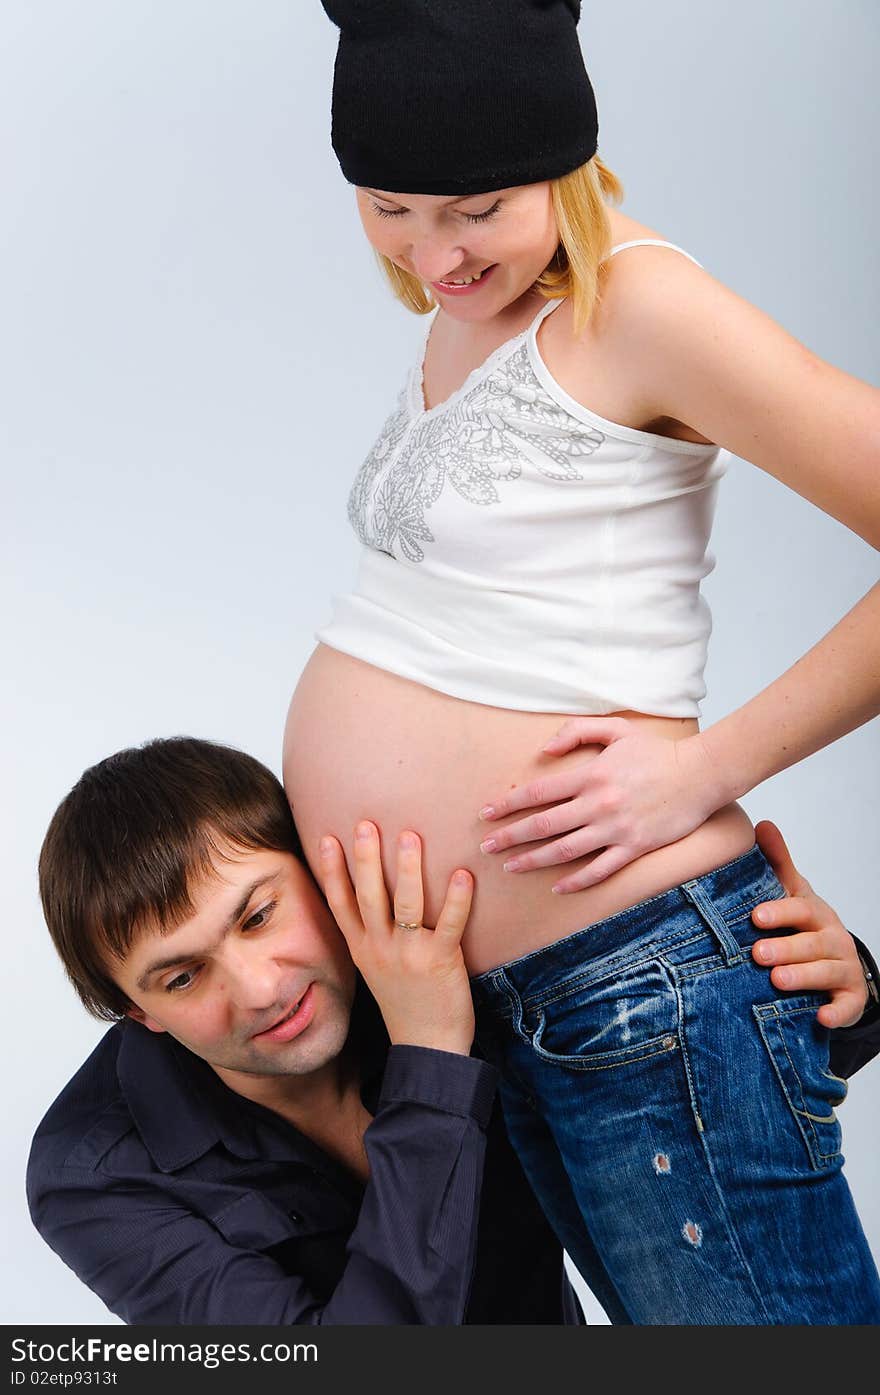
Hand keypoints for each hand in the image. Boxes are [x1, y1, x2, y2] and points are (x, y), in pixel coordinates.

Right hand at [320, 821, 475, 1054]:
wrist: (428, 1046)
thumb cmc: (407, 1002)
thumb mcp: (377, 968)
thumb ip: (373, 935)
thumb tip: (374, 898)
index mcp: (362, 948)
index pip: (340, 903)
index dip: (331, 870)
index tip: (326, 838)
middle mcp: (379, 948)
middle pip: (367, 895)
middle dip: (365, 858)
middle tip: (366, 824)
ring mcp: (408, 954)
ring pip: (404, 903)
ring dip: (406, 868)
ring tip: (409, 836)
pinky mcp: (440, 960)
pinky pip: (448, 923)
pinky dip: (456, 898)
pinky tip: (462, 874)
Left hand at [478, 718, 721, 892]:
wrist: (701, 774)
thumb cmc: (658, 752)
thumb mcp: (616, 729)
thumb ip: (577, 732)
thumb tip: (544, 751)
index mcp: (590, 775)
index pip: (538, 792)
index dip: (508, 804)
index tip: (486, 814)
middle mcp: (598, 804)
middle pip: (543, 824)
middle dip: (510, 836)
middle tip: (486, 845)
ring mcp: (616, 828)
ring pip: (565, 850)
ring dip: (534, 860)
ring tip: (511, 866)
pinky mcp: (635, 847)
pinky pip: (600, 870)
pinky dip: (577, 881)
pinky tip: (558, 887)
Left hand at [750, 820, 868, 1028]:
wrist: (836, 962)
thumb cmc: (804, 925)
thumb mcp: (792, 894)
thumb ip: (778, 864)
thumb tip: (762, 825)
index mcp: (815, 913)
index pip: (800, 909)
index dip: (780, 912)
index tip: (756, 915)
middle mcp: (833, 938)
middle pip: (811, 943)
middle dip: (786, 948)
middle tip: (758, 953)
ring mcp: (843, 968)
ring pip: (826, 972)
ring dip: (803, 976)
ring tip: (777, 980)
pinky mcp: (850, 997)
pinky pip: (846, 1006)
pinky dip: (836, 1012)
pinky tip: (820, 1016)